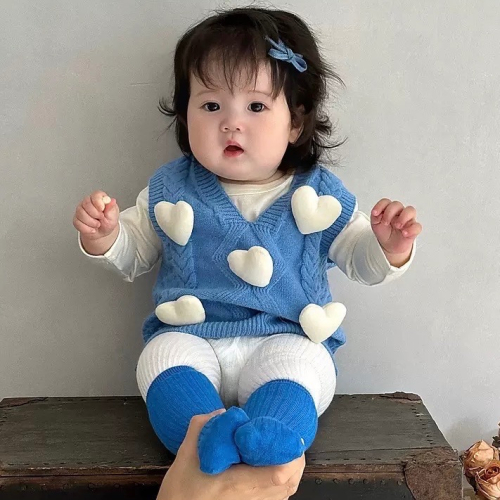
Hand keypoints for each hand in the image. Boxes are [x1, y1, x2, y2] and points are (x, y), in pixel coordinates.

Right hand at [73, 190, 119, 239]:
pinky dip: (86, 228)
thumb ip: (111, 208)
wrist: (102, 232)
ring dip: (91, 222)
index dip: (98, 202)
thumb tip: (112, 201)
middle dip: (94, 214)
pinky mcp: (76, 219)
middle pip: (86, 204)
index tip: (102, 209)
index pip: (95, 195)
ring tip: (98, 224)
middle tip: (101, 218)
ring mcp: (81, 210)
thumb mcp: (113, 215)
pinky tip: (92, 229)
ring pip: (80, 213)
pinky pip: (77, 222)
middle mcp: (88, 202)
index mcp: (99, 198)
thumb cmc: (108, 222)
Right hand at [157, 410, 304, 499]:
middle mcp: (249, 498)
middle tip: (289, 440)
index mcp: (236, 483)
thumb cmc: (181, 489)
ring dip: (291, 471)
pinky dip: (283, 483)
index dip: (289, 456)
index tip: (286, 436)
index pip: (276, 474)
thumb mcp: (186, 453)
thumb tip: (222, 413)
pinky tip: (275, 468)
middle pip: (287, 483)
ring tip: (285, 451)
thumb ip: (202, 427)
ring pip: (285, 492)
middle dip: (294, 459)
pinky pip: (277, 499)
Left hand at [370, 198, 421, 265]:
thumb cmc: (384, 231)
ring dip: (403, 217)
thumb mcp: (376, 224)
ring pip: (410, 210)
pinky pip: (417, 226)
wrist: (390, 245)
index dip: (380, 206)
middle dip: (389, 212)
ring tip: (397, 226)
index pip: (386, 202)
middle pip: (397, 204)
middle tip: (385, 222)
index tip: (375, 213)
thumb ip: (375, 216)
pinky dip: (411, 229)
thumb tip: (376, 213)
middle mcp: (399, 212)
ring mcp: (407, 220)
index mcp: (389, 210)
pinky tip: (404, 233)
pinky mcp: (414, 229)